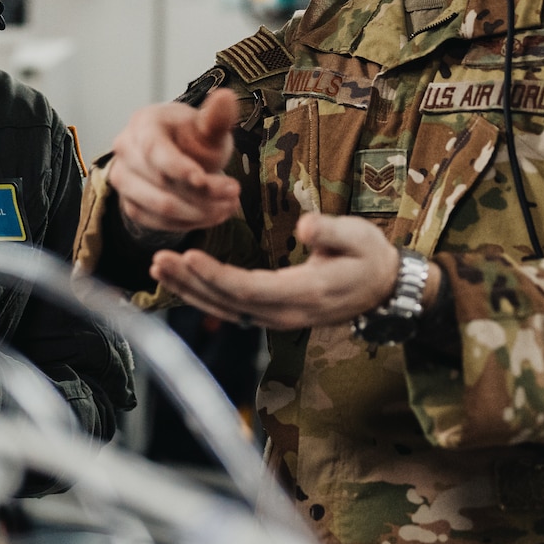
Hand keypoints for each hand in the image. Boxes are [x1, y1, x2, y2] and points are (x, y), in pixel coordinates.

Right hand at [109, 89, 243, 234]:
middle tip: (235, 193)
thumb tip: (226, 96)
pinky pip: (159, 223)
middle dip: (202, 193)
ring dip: (199, 212)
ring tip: (228, 207)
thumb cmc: (191, 138)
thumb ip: (216, 118)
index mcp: (143, 123)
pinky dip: (188, 223)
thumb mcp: (207, 127)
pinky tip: (211, 215)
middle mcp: (125, 150)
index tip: (204, 180)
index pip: (155, 150)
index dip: (179, 168)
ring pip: (160, 207)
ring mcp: (123, 179)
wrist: (177, 156)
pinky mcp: (129, 204)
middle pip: (161, 182)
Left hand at [148, 213, 437, 330]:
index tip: (188, 255)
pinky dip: (202, 294)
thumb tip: (306, 226)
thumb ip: (333, 233)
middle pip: (229, 301)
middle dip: (191, 281)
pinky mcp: (270, 312)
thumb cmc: (369, 258)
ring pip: (224, 308)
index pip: (251, 289)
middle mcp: (286, 313)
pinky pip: (229, 307)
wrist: (383, 288)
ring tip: (160, 267)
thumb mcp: (361, 238)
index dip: (217, 275)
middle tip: (160, 259)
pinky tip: (181, 279)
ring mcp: (277, 317)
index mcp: (305, 293)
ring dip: (189, 289)